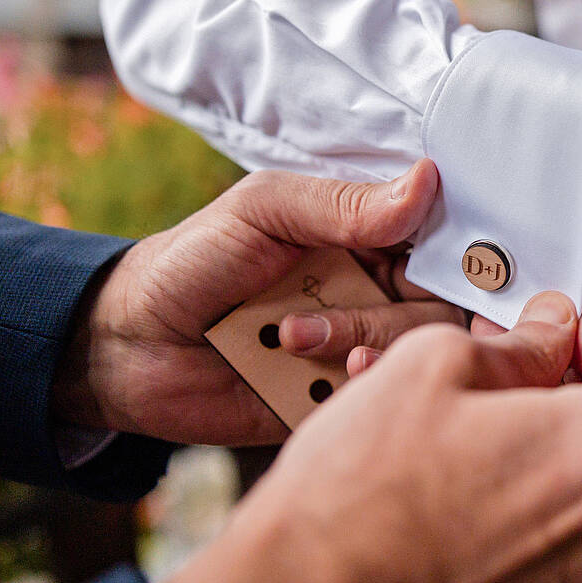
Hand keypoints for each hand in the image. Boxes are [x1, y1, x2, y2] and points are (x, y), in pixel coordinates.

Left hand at [50, 160, 469, 445]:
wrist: (126, 346)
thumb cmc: (193, 261)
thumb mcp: (264, 212)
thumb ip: (343, 204)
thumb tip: (427, 182)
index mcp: (370, 241)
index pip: (442, 246)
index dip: (455, 255)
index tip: (437, 264)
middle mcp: (378, 295)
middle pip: (439, 310)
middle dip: (389, 315)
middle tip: (327, 313)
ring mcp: (362, 349)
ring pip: (415, 356)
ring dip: (362, 346)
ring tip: (293, 341)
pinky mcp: (341, 400)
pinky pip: (381, 399)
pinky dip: (356, 390)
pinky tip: (317, 379)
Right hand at [156, 296, 581, 582]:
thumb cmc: (363, 491)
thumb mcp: (440, 363)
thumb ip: (523, 340)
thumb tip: (553, 331)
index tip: (555, 325)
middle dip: (570, 376)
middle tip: (504, 351)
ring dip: (539, 422)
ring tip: (463, 396)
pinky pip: (558, 513)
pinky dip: (523, 472)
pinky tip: (455, 449)